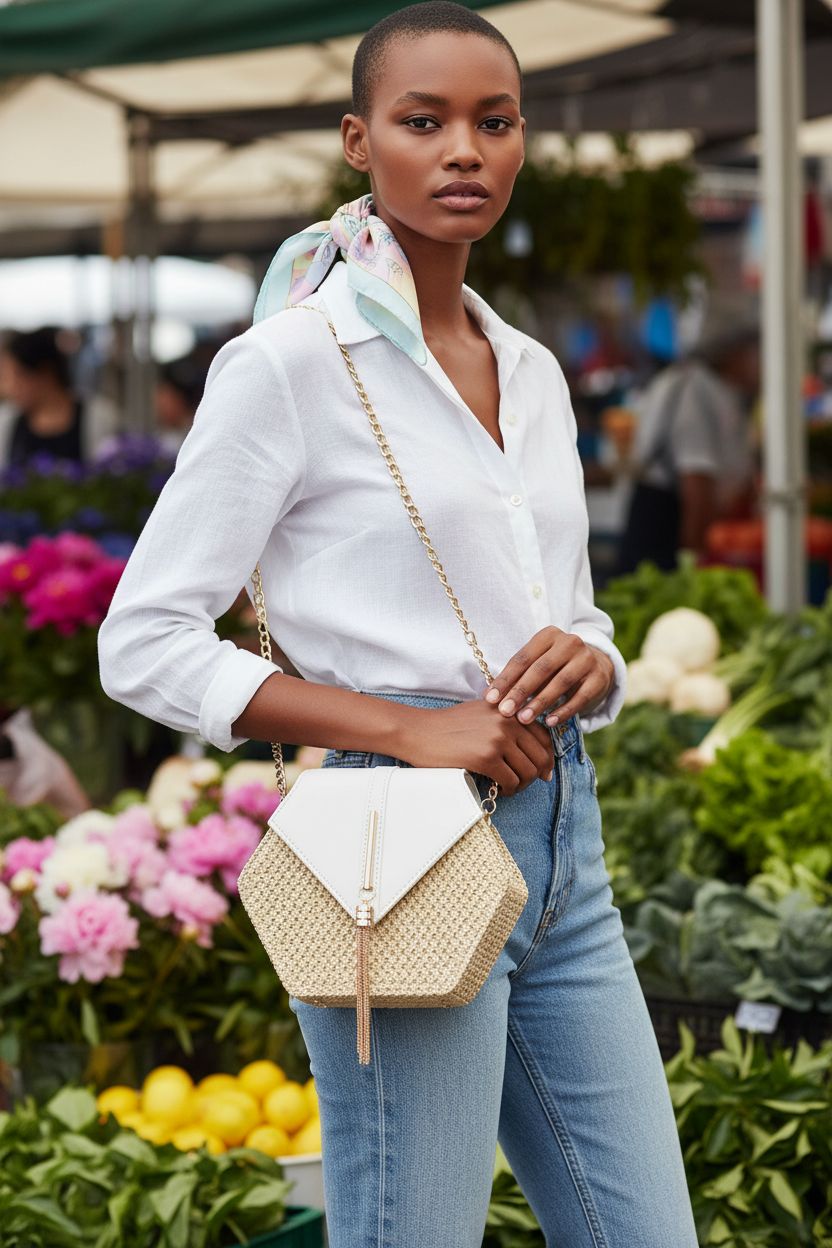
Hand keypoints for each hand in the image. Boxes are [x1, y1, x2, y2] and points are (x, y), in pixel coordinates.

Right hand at [396, 700, 554, 795]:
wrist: (419, 731)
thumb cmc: (448, 726)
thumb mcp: (482, 713)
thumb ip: (508, 724)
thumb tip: (537, 752)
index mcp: (509, 709)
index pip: (544, 736)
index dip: (547, 757)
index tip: (543, 771)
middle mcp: (508, 720)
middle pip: (541, 756)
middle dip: (536, 775)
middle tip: (522, 783)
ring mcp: (498, 738)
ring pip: (528, 772)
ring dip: (521, 785)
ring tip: (509, 787)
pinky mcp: (486, 757)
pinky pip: (511, 781)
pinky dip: (509, 790)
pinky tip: (499, 790)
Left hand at [484, 627, 614, 726]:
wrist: (596, 665)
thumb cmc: (556, 667)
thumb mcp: (538, 664)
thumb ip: (518, 676)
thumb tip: (490, 697)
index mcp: (549, 635)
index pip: (523, 658)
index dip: (505, 679)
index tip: (490, 698)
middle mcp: (569, 642)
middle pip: (541, 669)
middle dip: (521, 691)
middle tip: (505, 711)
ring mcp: (587, 659)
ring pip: (560, 682)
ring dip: (540, 702)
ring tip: (524, 719)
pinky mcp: (599, 677)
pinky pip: (580, 697)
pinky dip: (564, 710)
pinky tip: (549, 722)